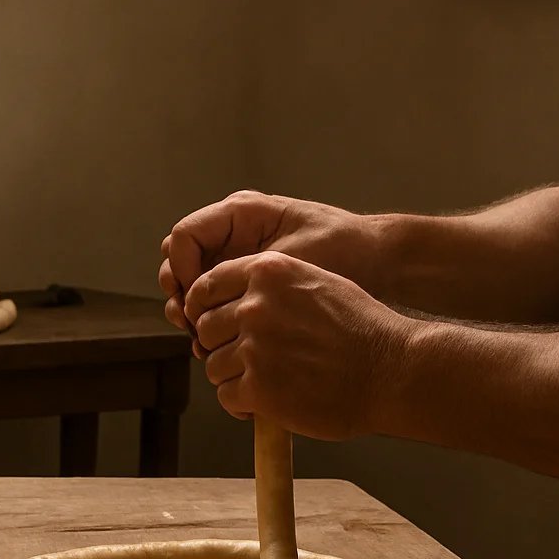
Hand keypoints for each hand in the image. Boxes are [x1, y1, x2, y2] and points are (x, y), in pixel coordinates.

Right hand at [159, 191, 384, 347]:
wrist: (378, 261)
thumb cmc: (342, 250)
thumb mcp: (290, 259)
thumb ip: (243, 274)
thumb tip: (199, 303)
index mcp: (240, 213)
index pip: (184, 237)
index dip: (182, 271)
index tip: (195, 301)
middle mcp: (232, 232)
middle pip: (179, 259)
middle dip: (179, 292)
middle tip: (191, 323)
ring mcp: (237, 256)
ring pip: (191, 282)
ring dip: (191, 310)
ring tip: (201, 339)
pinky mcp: (245, 280)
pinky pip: (213, 298)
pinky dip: (209, 320)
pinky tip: (216, 344)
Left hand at [184, 251, 413, 439]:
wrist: (393, 369)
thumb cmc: (362, 328)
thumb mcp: (317, 281)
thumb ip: (272, 285)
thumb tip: (235, 301)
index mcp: (267, 272)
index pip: (206, 286)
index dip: (205, 309)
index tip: (214, 325)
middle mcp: (255, 305)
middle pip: (205, 328)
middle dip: (222, 345)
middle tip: (249, 359)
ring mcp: (255, 347)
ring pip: (213, 364)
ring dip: (233, 377)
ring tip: (265, 382)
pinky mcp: (258, 388)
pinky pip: (227, 396)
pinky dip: (242, 404)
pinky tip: (267, 403)